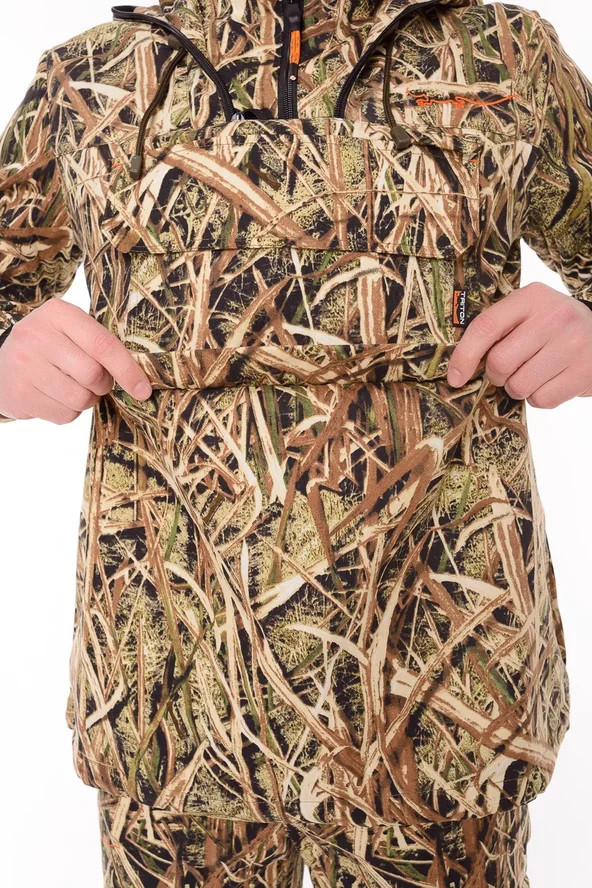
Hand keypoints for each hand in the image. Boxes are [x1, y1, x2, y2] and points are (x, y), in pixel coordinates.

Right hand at [0, 299, 152, 422]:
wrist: (0, 366)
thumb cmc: (48, 347)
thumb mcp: (69, 331)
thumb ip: (99, 343)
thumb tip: (140, 377)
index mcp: (57, 313)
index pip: (103, 344)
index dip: (128, 369)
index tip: (143, 389)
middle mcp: (37, 336)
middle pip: (94, 374)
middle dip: (103, 385)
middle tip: (94, 381)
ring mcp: (25, 366)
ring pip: (81, 398)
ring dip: (86, 399)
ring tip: (71, 387)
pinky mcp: (20, 394)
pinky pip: (65, 414)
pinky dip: (68, 411)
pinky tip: (54, 395)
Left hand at [447, 282, 591, 406]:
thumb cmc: (554, 326)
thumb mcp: (529, 313)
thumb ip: (497, 329)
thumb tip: (459, 367)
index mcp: (533, 297)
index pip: (486, 326)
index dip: (464, 356)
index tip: (456, 377)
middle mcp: (555, 317)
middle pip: (500, 362)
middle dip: (497, 375)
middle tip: (510, 369)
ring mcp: (572, 345)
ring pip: (519, 386)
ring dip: (518, 388)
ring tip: (534, 373)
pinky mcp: (584, 373)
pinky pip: (541, 400)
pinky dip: (538, 397)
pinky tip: (551, 381)